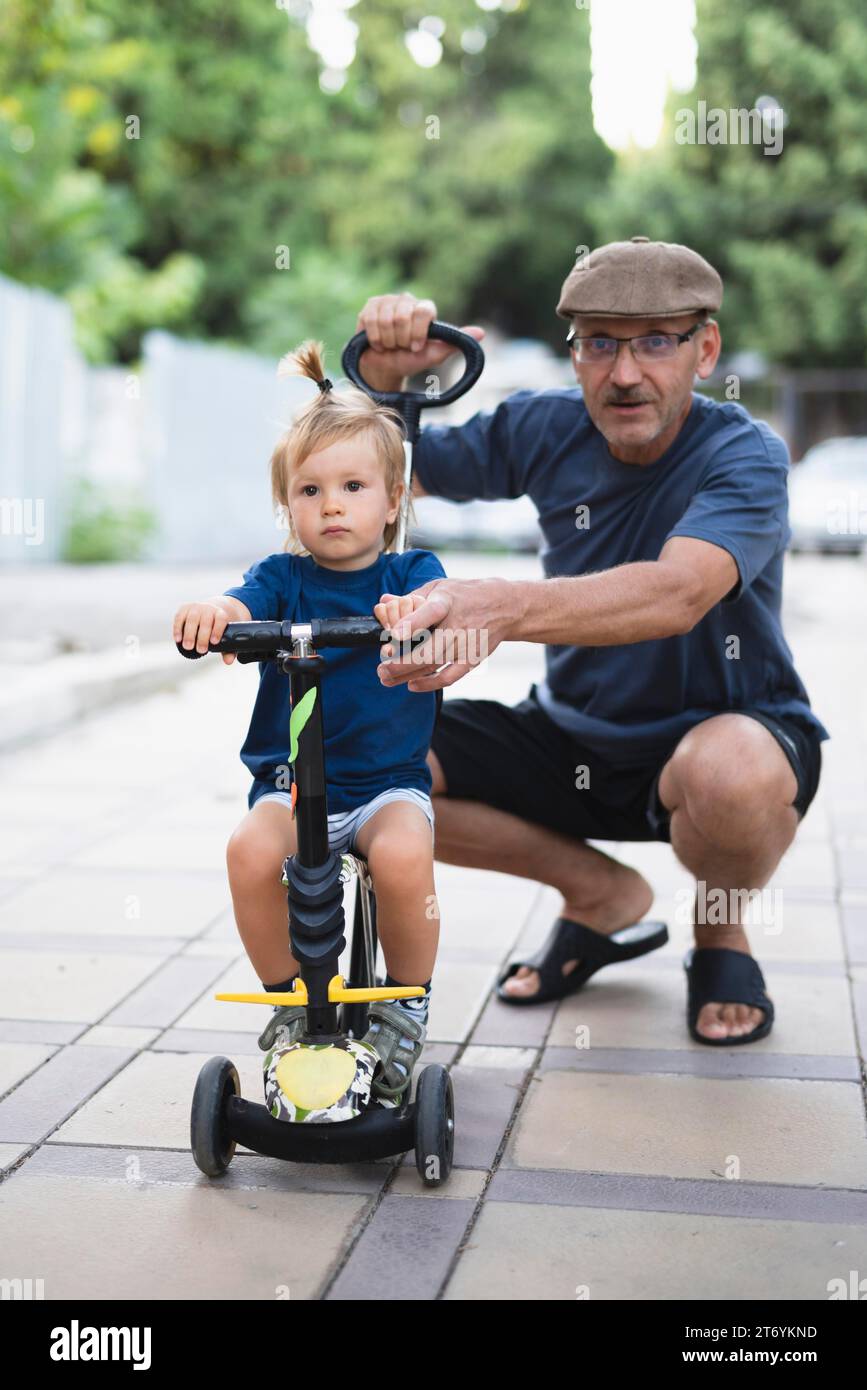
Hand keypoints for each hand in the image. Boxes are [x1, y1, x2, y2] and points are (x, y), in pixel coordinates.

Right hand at [173, 602, 236, 662]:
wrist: (210, 610)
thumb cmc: (218, 627)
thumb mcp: (225, 636)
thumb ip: (228, 649)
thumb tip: (228, 661)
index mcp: (220, 613)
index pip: (221, 619)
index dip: (217, 630)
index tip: (214, 642)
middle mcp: (208, 608)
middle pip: (205, 621)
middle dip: (202, 637)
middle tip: (201, 650)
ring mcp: (195, 608)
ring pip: (192, 619)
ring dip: (189, 634)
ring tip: (188, 647)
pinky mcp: (183, 609)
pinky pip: (179, 618)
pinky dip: (177, 629)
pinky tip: (178, 639)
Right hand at [356, 293, 484, 390]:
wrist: (384, 368)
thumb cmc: (409, 360)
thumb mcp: (433, 356)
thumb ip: (453, 343)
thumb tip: (481, 333)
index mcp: (425, 309)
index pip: (423, 311)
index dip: (417, 332)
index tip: (415, 347)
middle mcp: (407, 300)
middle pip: (402, 316)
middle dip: (400, 339)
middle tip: (401, 347)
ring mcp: (388, 301)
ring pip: (385, 318)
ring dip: (387, 340)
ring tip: (390, 345)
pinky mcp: (371, 305)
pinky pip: (370, 319)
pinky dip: (374, 337)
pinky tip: (378, 342)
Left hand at [373, 577, 514, 690]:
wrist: (506, 607)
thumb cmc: (466, 595)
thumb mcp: (440, 587)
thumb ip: (411, 597)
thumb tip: (383, 603)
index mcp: (447, 601)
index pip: (430, 612)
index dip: (411, 624)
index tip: (393, 634)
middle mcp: (458, 624)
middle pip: (428, 649)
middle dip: (401, 663)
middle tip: (381, 668)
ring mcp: (466, 644)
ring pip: (433, 666)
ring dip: (408, 675)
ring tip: (385, 678)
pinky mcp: (472, 659)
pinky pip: (449, 677)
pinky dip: (430, 684)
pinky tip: (411, 684)